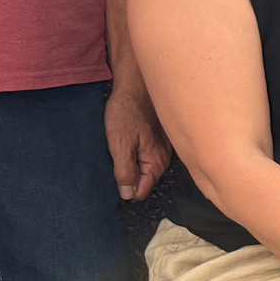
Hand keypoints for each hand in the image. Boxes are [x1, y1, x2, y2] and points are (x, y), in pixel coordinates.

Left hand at [105, 77, 172, 201]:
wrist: (136, 85)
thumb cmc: (127, 112)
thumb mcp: (120, 145)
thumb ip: (124, 172)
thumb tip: (127, 194)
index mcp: (156, 162)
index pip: (141, 191)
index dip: (126, 187)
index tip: (115, 174)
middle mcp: (164, 158)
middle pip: (143, 180)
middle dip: (128, 174)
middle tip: (116, 156)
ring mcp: (163, 147)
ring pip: (144, 167)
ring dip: (131, 162)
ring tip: (121, 145)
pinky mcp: (159, 138)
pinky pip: (146, 154)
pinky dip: (135, 151)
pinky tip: (127, 138)